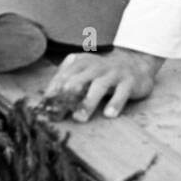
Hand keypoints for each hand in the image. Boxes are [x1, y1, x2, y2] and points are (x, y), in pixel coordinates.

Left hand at [41, 47, 163, 121]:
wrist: (136, 64)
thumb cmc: (103, 74)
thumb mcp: (85, 73)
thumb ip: (67, 83)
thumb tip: (46, 102)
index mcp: (82, 62)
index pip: (63, 76)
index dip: (53, 91)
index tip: (44, 107)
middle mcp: (97, 66)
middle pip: (78, 80)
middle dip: (67, 97)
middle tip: (58, 113)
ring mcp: (113, 73)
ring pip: (99, 86)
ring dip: (88, 102)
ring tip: (79, 117)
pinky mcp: (129, 81)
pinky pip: (122, 92)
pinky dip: (115, 103)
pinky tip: (109, 114)